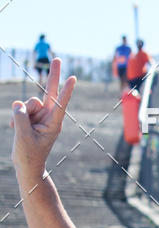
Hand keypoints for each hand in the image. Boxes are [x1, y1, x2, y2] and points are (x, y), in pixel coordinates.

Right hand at [11, 58, 75, 177]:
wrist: (27, 166)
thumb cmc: (29, 156)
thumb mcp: (23, 136)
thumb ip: (20, 117)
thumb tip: (18, 103)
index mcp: (53, 124)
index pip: (60, 104)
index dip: (65, 91)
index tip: (73, 79)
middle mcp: (48, 117)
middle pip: (50, 92)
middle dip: (53, 76)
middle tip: (58, 58)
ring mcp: (39, 116)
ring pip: (28, 102)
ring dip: (20, 113)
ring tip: (21, 129)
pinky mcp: (30, 116)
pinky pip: (19, 108)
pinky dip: (15, 117)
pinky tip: (15, 129)